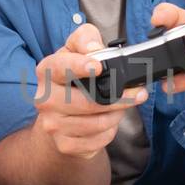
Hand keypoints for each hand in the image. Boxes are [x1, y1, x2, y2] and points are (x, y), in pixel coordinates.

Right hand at [32, 23, 147, 158]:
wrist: (57, 120)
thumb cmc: (71, 81)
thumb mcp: (76, 52)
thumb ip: (85, 39)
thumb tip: (95, 49)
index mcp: (47, 72)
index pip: (61, 67)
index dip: (80, 66)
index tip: (98, 67)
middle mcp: (45, 99)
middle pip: (87, 102)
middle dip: (119, 99)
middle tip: (139, 94)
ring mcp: (53, 125)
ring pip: (97, 123)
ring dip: (117, 114)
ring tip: (121, 106)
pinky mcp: (64, 145)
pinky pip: (98, 139)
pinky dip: (110, 131)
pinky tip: (108, 122)